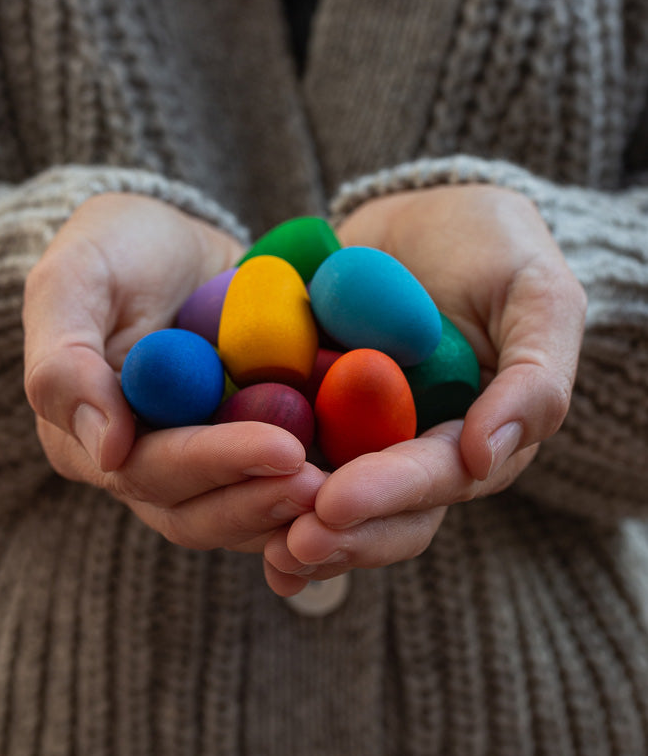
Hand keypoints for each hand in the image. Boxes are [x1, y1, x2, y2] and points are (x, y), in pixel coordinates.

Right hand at [23, 193, 324, 550]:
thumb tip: (107, 450)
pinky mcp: (246, 447)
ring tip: (356, 488)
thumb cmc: (115, 248)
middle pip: (200, 510)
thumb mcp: (74, 279)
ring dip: (295, 507)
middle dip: (264, 500)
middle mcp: (142, 463)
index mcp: (89, 437)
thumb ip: (66, 361)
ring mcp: (199, 460)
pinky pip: (279, 480)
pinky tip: (368, 470)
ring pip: (242, 512)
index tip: (283, 448)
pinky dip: (319, 479)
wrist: (171, 241)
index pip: (152, 471)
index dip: (218, 464)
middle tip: (329, 484)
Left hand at [263, 184, 586, 594]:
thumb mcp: (538, 296)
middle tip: (288, 543)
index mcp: (474, 436)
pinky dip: (252, 478)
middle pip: (381, 512)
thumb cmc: (497, 246)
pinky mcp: (308, 406)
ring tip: (258, 546)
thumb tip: (485, 458)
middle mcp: (414, 448)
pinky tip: (216, 499)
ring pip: (327, 497)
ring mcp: (358, 433)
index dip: (390, 496)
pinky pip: (278, 447)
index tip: (335, 502)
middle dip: (338, 533)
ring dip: (291, 526)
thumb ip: (534, 376)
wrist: (425, 210)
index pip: (438, 479)